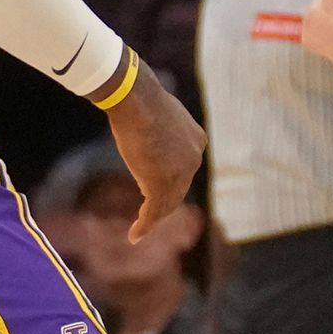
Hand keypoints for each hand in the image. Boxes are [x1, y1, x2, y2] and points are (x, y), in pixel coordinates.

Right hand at [104, 68, 205, 240]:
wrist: (137, 99)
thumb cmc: (140, 98)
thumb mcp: (156, 110)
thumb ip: (157, 123)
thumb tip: (145, 116)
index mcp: (197, 140)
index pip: (184, 168)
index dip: (170, 180)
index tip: (153, 185)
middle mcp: (194, 158)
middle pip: (178, 188)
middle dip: (164, 201)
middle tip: (149, 212)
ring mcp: (180, 175)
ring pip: (167, 203)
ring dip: (153, 217)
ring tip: (141, 228)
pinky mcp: (161, 186)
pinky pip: (153, 212)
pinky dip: (144, 225)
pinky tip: (135, 235)